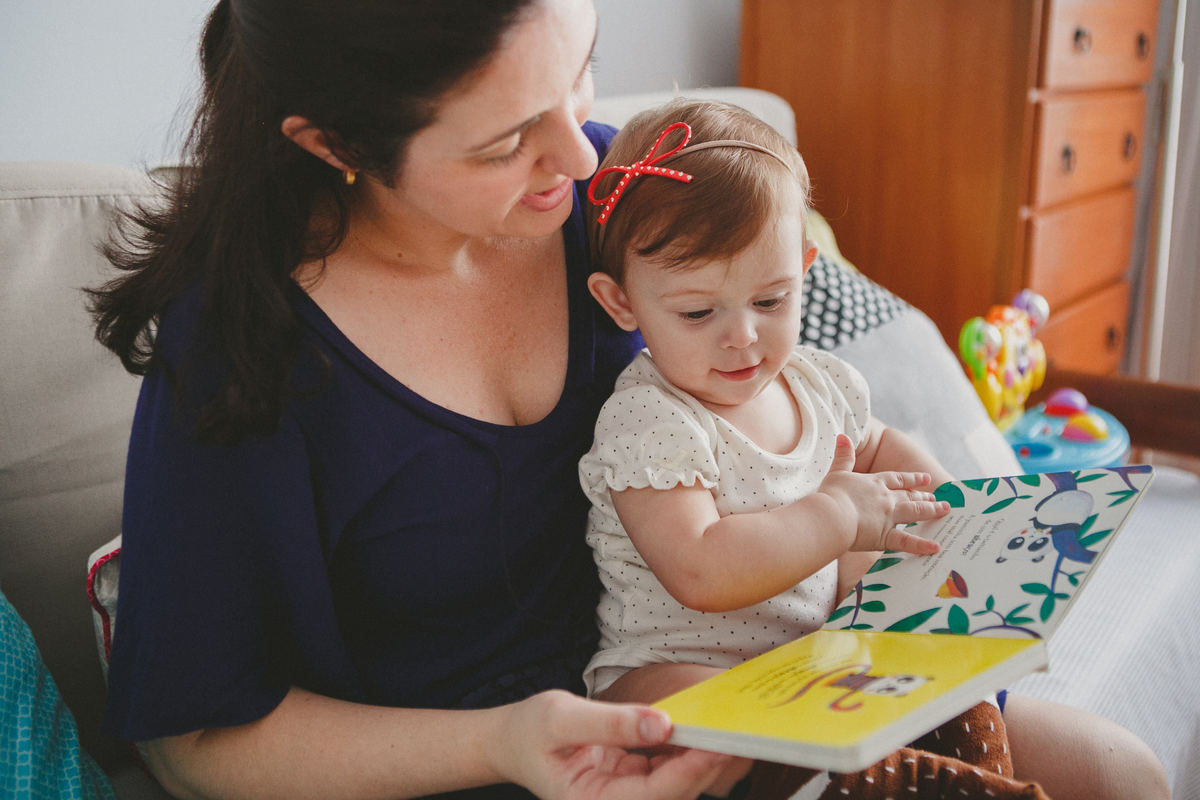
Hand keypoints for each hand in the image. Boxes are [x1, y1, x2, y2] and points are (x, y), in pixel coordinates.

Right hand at [494, 690, 731, 799]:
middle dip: (705, 763)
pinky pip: (667, 766)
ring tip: (724, 724)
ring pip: (675, 781)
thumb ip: (611, 723)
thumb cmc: (530, 731)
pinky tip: (699, 725)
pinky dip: (684, 746)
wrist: (513, 742)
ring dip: (700, 754)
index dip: (688, 771)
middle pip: (673, 792)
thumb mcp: (561, 717)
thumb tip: (662, 723)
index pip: (653, 794)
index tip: (717, 744)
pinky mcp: (634, 779)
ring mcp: (626, 795)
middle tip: (735, 730)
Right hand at [819, 435, 946, 553]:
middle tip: (937, 498)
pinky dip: (922, 545)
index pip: (897, 479)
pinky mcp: (886, 536)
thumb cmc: (831, 495)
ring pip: (915, 512)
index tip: (925, 478)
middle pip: (909, 496)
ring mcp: (888, 517)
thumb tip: (842, 436)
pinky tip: (935, 547)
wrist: (832, 516)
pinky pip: (907, 541)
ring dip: (931, 511)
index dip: (912, 478)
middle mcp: (886, 499)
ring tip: (944, 510)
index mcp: (874, 483)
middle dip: (924, 496)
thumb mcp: (837, 472)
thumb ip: (843, 456)